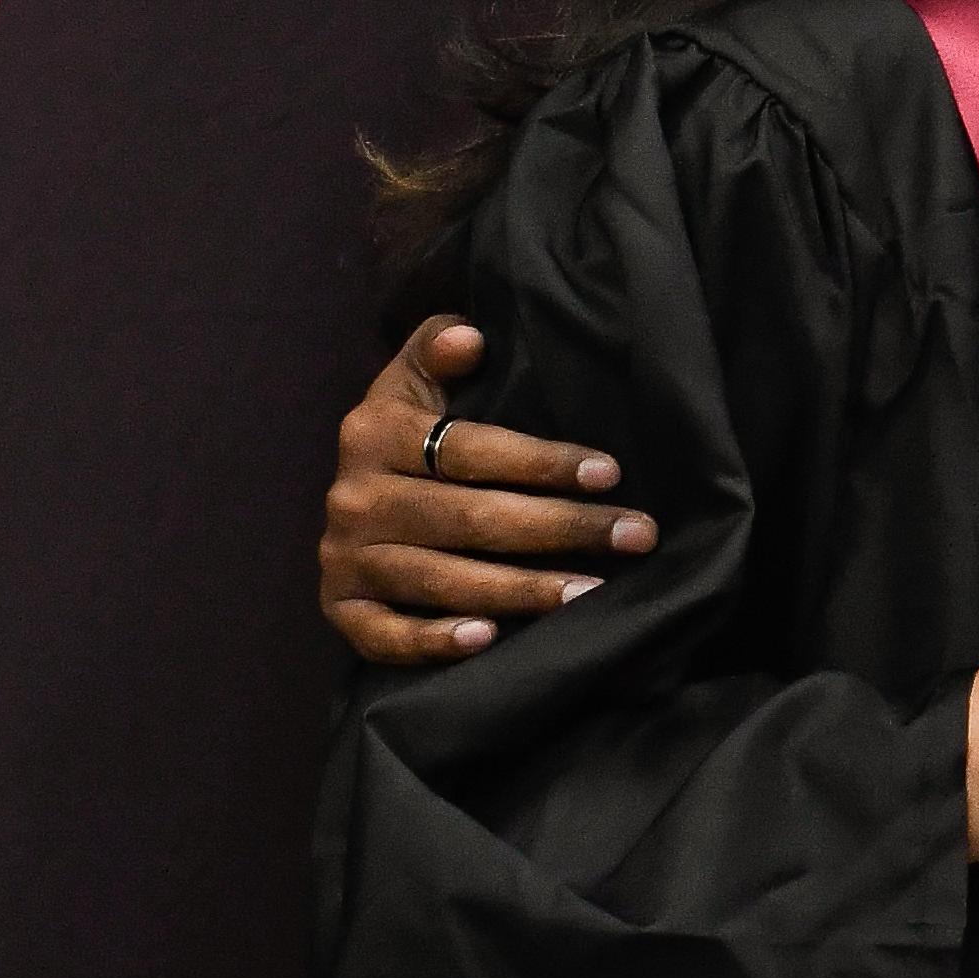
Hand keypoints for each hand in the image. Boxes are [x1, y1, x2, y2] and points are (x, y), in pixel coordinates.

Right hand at [318, 318, 662, 662]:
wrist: (350, 499)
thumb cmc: (410, 434)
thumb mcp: (415, 381)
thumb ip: (438, 348)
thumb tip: (470, 336)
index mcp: (373, 432)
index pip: (468, 449)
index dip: (541, 462)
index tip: (610, 473)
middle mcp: (354, 497)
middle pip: (469, 519)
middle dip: (562, 527)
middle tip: (635, 536)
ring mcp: (345, 558)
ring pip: (443, 580)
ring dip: (523, 591)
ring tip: (591, 593)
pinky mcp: (342, 611)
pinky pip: (386, 636)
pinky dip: (435, 641)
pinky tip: (491, 638)